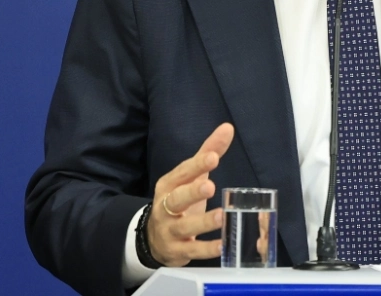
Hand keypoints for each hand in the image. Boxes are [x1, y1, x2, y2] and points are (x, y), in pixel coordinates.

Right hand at [147, 123, 234, 265]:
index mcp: (169, 186)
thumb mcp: (190, 178)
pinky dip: (206, 249)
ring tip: (222, 215)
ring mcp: (170, 231)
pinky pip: (192, 251)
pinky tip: (222, 245)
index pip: (182, 173)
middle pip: (177, 199)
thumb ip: (208, 153)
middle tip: (210, 186)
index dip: (197, 165)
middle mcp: (166, 207)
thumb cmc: (178, 202)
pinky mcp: (177, 251)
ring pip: (185, 227)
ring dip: (203, 222)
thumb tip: (227, 128)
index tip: (213, 157)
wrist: (153, 239)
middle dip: (192, 192)